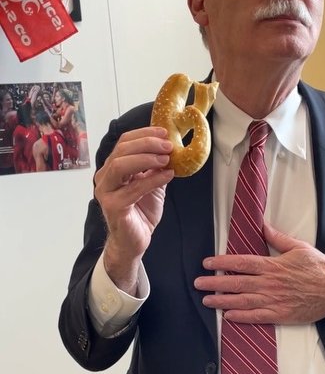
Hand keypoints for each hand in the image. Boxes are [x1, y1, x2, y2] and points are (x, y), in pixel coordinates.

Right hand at [94, 126, 173, 291]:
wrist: (134, 241)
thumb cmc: (140, 212)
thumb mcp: (151, 183)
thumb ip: (156, 167)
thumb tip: (170, 148)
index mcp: (112, 168)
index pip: (124, 142)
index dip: (144, 134)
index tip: (164, 132)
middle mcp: (104, 178)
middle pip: (121, 150)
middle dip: (147, 144)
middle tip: (168, 146)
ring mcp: (106, 192)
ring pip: (121, 166)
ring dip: (146, 159)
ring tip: (166, 159)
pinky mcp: (113, 207)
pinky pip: (133, 188)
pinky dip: (153, 180)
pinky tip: (168, 176)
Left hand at [194, 220, 324, 323]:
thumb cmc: (319, 268)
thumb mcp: (299, 247)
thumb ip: (278, 238)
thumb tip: (263, 226)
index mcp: (273, 265)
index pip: (242, 263)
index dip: (222, 263)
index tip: (207, 264)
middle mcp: (270, 283)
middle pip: (237, 283)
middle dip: (215, 283)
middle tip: (198, 283)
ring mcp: (274, 300)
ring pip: (242, 301)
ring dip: (222, 301)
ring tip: (206, 300)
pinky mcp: (281, 314)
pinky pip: (256, 317)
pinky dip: (240, 317)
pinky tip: (228, 316)